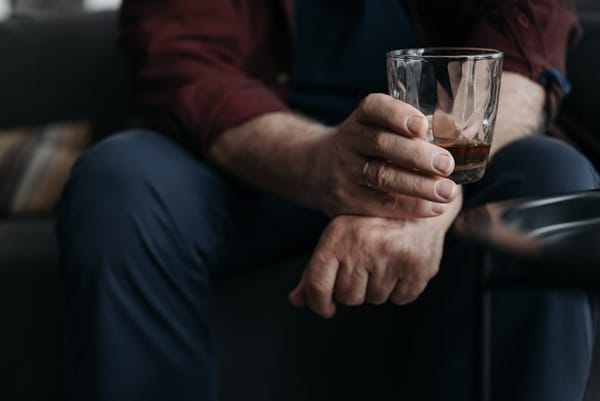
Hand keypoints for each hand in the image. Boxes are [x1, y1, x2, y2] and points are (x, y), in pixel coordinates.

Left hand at [289, 205, 456, 317]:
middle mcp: (363, 245)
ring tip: (385, 261)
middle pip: (347, 297)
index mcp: (338, 235)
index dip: (318, 304)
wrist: (418, 199)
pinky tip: (402, 265)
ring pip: (374, 299)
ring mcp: (393, 256)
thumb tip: (296, 301)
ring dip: (377, 288)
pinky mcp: (418, 267)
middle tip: (364, 268)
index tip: (325, 309)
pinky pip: (400, 299)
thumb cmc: (370, 221)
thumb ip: (315, 269)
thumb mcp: (339, 236)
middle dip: (353, 290)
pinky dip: (399, 289)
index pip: (318, 285)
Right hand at [312, 93, 457, 218]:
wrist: (319, 171)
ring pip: (380, 177)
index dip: (397, 115)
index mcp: (360, 119)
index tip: (422, 126)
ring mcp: (344, 172)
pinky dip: (410, 207)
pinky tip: (435, 208)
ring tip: (448, 191)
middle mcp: (348, 142)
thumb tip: (455, 132)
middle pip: (381, 144)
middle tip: (446, 164)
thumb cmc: (366, 147)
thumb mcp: (377, 128)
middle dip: (417, 155)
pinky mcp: (345, 200)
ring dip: (419, 185)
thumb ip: (410, 129)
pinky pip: (379, 204)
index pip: (373, 109)